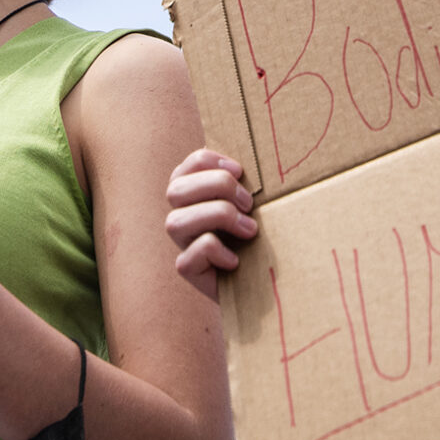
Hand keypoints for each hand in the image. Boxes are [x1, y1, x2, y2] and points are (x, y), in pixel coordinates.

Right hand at [164, 148, 256, 297]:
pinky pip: (191, 254)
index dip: (212, 161)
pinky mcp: (188, 268)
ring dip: (218, 216)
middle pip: (176, 190)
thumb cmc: (259, 237)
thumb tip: (257, 157)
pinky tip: (236, 260)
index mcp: (194, 192)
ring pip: (176, 222)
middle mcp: (181, 214)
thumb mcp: (254, 206)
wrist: (264, 282)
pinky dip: (217, 251)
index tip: (240, 172)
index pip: (189, 165)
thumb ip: (246, 184)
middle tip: (248, 203)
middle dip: (217, 187)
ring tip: (249, 230)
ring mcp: (182, 242)